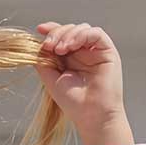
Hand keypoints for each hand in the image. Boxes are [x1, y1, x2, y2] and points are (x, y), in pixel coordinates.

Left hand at [34, 21, 126, 136]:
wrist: (91, 116)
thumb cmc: (73, 101)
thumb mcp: (51, 78)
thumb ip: (43, 61)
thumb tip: (37, 45)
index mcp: (71, 58)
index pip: (62, 36)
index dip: (52, 30)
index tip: (40, 29)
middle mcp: (84, 52)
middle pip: (70, 29)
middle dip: (57, 33)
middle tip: (49, 46)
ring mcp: (96, 51)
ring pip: (82, 28)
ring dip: (67, 34)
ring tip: (59, 50)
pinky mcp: (108, 51)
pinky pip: (96, 33)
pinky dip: (81, 35)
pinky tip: (70, 46)